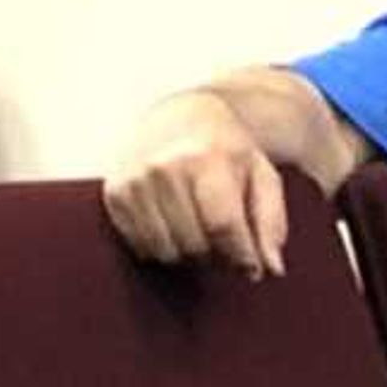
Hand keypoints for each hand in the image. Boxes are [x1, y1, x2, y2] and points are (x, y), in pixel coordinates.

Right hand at [103, 90, 287, 277]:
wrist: (180, 117)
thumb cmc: (227, 151)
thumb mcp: (262, 176)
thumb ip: (271, 222)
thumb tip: (271, 269)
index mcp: (206, 157)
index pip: (223, 226)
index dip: (241, 256)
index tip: (251, 267)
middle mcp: (165, 166)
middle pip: (195, 245)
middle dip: (216, 255)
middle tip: (224, 242)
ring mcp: (135, 179)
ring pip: (166, 252)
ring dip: (188, 254)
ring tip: (200, 233)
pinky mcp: (115, 192)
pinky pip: (140, 246)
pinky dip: (161, 247)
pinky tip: (174, 227)